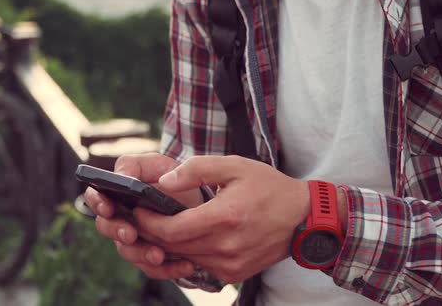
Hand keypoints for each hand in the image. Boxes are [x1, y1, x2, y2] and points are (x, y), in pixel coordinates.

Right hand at [83, 153, 203, 279]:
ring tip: (159, 255)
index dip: (98, 203)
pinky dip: (169, 269)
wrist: (201, 204)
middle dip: (117, 231)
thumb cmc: (175, 181)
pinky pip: (154, 269)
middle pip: (107, 228)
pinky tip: (186, 265)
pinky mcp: (152, 258)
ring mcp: (135, 240)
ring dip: (142, 254)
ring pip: (128, 252)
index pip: (96, 198)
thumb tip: (122, 175)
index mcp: (118, 194)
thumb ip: (136, 165)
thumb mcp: (159, 165)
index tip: (108, 207)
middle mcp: (121, 219)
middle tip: (131, 234)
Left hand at [133, 155, 311, 282]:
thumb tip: (164, 182)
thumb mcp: (235, 166)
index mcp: (224, 217)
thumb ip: (197, 169)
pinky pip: (200, 266)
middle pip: (172, 247)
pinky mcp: (234, 275)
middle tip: (144, 216)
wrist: (303, 218)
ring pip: (183, 258)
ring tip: (164, 223)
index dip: (148, 221)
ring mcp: (230, 265)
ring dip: (169, 244)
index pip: (171, 229)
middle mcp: (226, 246)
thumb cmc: (269, 188)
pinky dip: (189, 253)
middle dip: (153, 232)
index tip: (137, 209)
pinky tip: (190, 236)